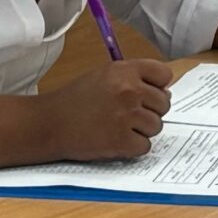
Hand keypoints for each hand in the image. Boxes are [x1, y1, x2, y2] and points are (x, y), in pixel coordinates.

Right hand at [39, 58, 172, 160]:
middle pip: (164, 103)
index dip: (158, 85)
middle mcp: (129, 90)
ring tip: (119, 127)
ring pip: (157, 126)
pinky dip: (133, 147)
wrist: (51, 123)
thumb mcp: (104, 75)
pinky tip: (116, 140)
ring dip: (142, 130)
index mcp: (125, 70)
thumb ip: (133, 78)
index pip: (164, 74)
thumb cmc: (76, 99)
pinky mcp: (122, 141)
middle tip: (129, 115)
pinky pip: (145, 146)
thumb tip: (166, 92)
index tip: (148, 94)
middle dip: (150, 110)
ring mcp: (127, 116)